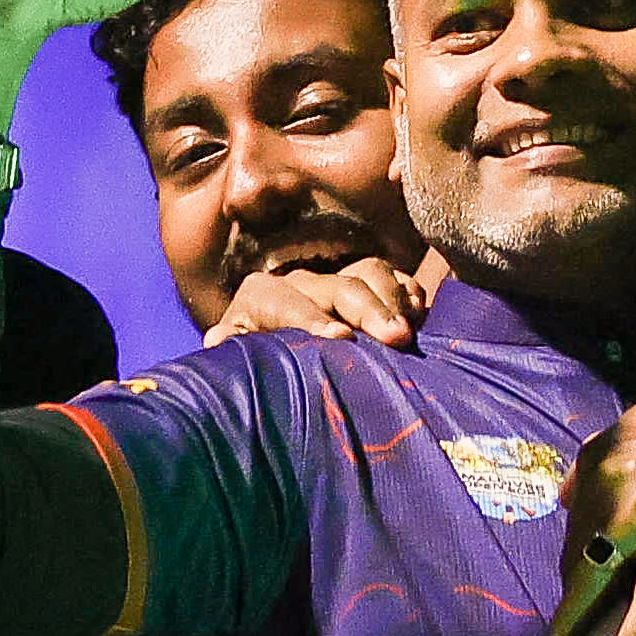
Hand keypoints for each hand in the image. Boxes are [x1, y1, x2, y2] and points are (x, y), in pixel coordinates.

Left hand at [207, 254, 433, 347]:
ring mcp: (338, 281)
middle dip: (369, 309)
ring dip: (393, 300)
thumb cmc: (251, 363)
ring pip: (372, 272)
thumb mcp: (234, 357)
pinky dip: (410, 294)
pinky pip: (397, 279)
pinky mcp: (368, 288)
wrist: (270, 353)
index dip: (313, 319)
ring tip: (409, 332)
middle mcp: (302, 282)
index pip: (288, 303)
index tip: (339, 338)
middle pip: (340, 285)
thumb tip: (215, 341)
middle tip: (396, 338)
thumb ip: (230, 346)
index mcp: (262, 296)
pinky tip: (420, 317)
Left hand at [537, 387, 635, 635]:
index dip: (571, 553)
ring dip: (567, 628)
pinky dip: (635, 631)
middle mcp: (611, 487)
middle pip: (574, 554)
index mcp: (602, 456)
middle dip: (564, 598)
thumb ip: (598, 452)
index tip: (570, 580)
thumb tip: (565, 495)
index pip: (573, 518)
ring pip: (593, 579)